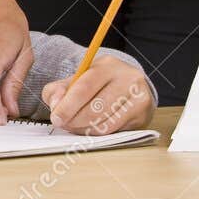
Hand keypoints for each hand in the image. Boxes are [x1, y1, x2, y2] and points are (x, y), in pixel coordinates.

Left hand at [41, 56, 155, 133]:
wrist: (129, 85)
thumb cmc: (98, 83)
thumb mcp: (76, 79)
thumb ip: (58, 90)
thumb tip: (55, 105)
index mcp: (107, 65)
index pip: (85, 87)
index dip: (68, 106)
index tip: (56, 118)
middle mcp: (127, 79)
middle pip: (96, 108)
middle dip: (74, 120)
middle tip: (63, 124)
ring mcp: (138, 97)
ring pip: (105, 122)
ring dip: (84, 129)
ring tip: (75, 126)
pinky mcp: (142, 115)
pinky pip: (114, 130)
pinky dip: (96, 133)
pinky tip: (89, 128)